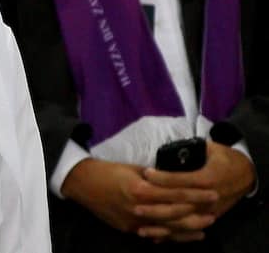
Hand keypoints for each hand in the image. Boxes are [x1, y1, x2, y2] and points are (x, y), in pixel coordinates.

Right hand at [61, 158, 217, 239]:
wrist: (81, 183)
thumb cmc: (106, 170)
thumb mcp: (131, 168)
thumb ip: (154, 176)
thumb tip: (174, 178)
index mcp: (140, 188)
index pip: (176, 193)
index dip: (196, 194)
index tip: (212, 192)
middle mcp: (139, 208)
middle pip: (176, 214)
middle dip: (197, 212)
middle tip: (215, 209)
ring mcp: (134, 222)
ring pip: (168, 229)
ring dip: (188, 228)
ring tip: (205, 226)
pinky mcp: (128, 229)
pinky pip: (154, 235)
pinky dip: (170, 236)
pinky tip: (183, 235)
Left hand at [140, 140, 255, 239]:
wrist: (246, 174)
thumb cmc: (225, 159)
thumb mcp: (211, 149)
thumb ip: (192, 148)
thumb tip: (170, 146)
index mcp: (207, 179)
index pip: (181, 180)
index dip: (163, 178)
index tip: (145, 173)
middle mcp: (207, 198)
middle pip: (178, 204)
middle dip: (156, 204)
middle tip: (134, 200)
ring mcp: (208, 211)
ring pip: (181, 220)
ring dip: (160, 222)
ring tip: (139, 221)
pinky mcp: (209, 218)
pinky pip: (188, 228)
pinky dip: (172, 233)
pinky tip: (154, 235)